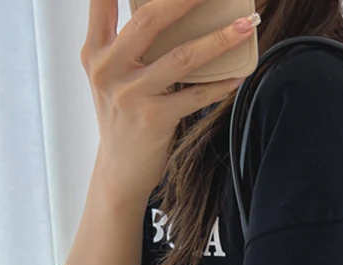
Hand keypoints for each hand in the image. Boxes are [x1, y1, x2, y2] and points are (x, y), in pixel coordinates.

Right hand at [81, 0, 258, 200]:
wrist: (119, 171)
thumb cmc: (122, 117)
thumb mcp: (110, 76)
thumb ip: (124, 44)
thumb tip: (164, 11)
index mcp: (95, 50)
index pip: (101, 0)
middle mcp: (108, 68)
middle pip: (150, 19)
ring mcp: (131, 94)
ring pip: (181, 57)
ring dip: (220, 39)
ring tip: (247, 25)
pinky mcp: (154, 120)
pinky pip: (196, 96)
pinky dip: (222, 85)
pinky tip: (240, 74)